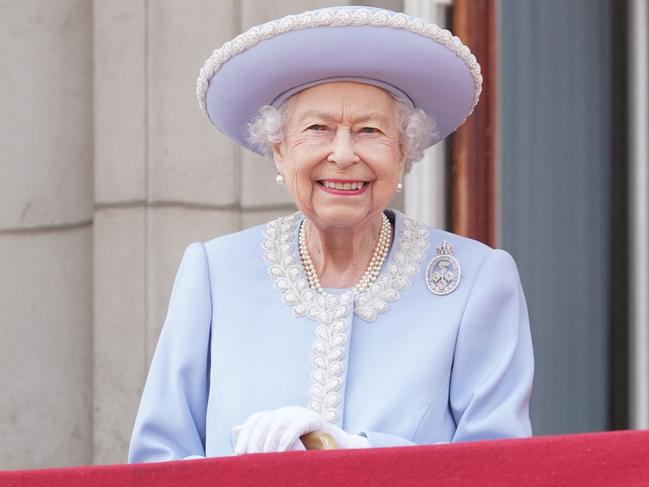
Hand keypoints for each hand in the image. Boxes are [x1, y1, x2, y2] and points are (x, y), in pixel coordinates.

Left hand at [232, 406, 368, 453]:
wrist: (336, 446)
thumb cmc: (308, 447)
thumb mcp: (281, 442)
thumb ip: (260, 435)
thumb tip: (235, 429)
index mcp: (277, 415)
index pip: (255, 419)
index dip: (245, 434)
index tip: (238, 453)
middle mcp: (287, 411)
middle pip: (264, 420)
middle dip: (255, 440)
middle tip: (252, 458)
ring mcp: (300, 413)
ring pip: (279, 422)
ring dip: (269, 441)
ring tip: (266, 457)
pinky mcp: (314, 418)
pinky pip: (298, 425)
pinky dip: (288, 437)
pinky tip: (282, 450)